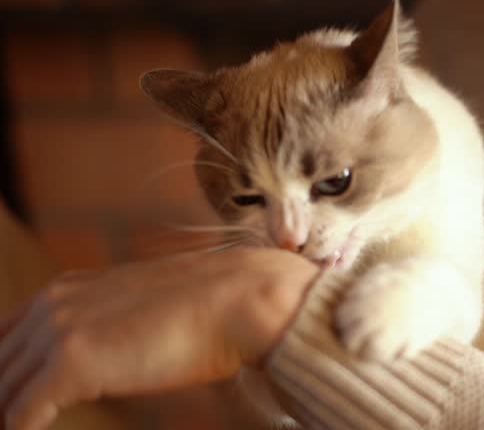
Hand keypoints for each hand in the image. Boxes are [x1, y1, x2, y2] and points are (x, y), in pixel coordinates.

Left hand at [0, 247, 318, 429]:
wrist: (238, 299)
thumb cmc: (206, 307)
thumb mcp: (139, 308)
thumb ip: (108, 325)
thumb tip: (109, 354)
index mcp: (65, 289)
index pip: (4, 338)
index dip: (5, 373)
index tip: (13, 399)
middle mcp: (52, 304)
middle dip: (3, 394)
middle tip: (13, 420)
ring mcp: (59, 331)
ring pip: (3, 389)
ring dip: (8, 414)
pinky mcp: (72, 363)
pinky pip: (20, 414)